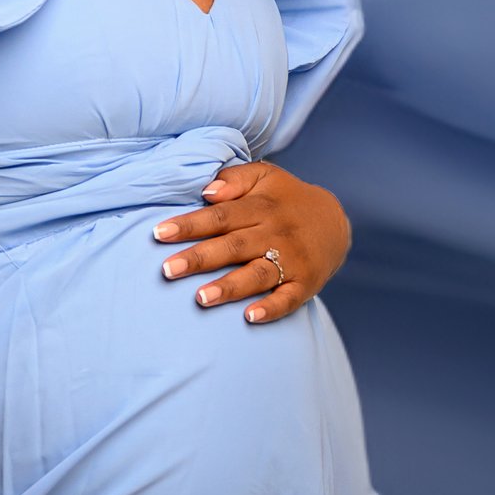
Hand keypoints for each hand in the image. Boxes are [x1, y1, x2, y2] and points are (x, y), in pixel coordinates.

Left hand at [155, 162, 349, 323]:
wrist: (335, 222)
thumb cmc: (284, 199)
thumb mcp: (264, 178)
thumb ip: (234, 180)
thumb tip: (206, 191)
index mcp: (261, 206)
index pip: (220, 215)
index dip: (190, 224)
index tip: (159, 233)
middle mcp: (275, 233)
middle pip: (234, 245)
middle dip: (200, 258)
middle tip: (168, 270)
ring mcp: (292, 260)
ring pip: (258, 274)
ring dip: (230, 287)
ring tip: (201, 298)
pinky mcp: (305, 284)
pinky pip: (289, 299)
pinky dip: (271, 308)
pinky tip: (250, 317)